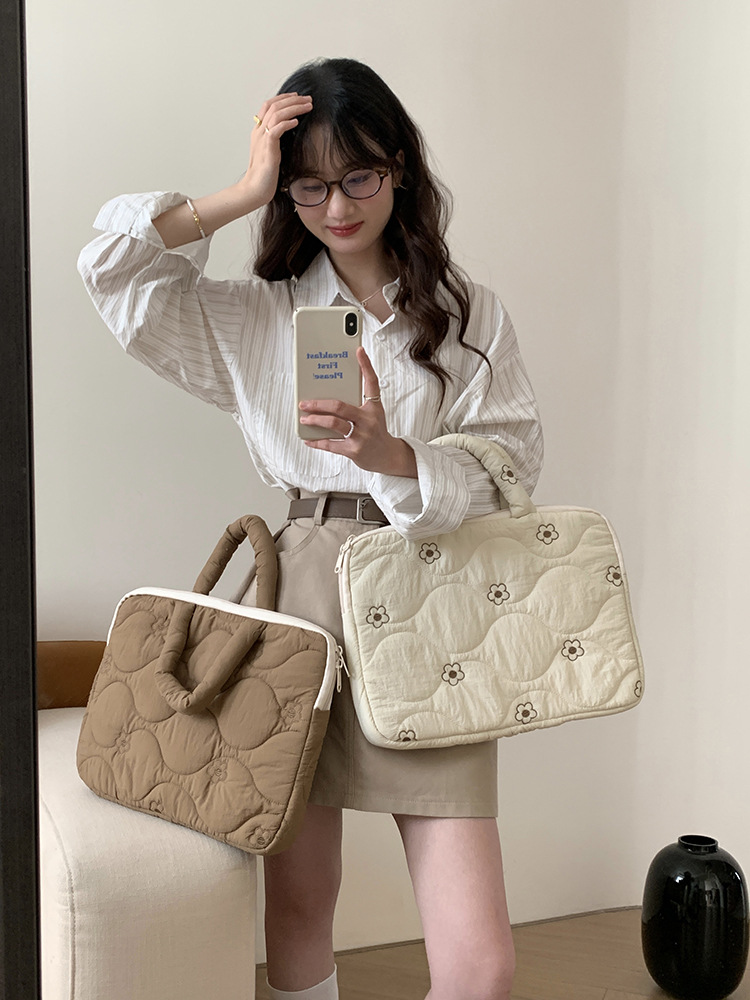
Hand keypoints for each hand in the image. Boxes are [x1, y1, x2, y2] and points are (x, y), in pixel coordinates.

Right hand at [241, 92, 312, 207]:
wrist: (255, 189)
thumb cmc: (265, 175)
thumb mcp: (272, 153)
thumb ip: (277, 140)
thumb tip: (290, 132)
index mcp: (258, 131)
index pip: (269, 105)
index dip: (283, 98)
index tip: (297, 96)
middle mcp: (258, 132)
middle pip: (273, 106)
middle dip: (292, 99)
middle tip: (308, 99)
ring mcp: (261, 140)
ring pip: (276, 114)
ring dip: (293, 108)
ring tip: (307, 106)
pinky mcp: (267, 149)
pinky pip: (275, 130)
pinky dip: (287, 123)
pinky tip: (297, 122)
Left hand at [298, 347, 417, 476]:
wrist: (387, 456)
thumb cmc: (376, 432)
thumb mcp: (372, 415)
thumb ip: (356, 405)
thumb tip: (328, 398)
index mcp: (374, 407)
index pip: (371, 382)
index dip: (366, 365)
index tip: (358, 350)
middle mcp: (368, 420)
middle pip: (339, 406)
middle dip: (318, 403)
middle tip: (304, 402)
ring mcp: (361, 436)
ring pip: (333, 424)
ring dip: (315, 420)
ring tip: (304, 418)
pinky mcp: (354, 451)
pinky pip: (330, 444)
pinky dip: (316, 441)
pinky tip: (308, 439)